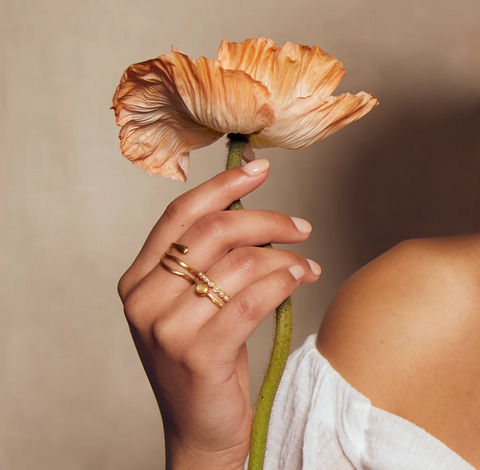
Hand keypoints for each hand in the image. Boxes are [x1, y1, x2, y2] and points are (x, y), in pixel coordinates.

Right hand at [117, 160, 320, 469]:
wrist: (200, 427)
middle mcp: (144, 299)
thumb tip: (250, 210)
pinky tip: (300, 277)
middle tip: (300, 225)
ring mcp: (167, 329)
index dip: (221, 186)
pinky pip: (252, 299)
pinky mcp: (198, 355)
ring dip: (284, 257)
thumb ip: (211, 260)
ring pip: (239, 264)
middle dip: (266, 221)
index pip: (180, 214)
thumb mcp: (196, 303)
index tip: (258, 169)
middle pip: (213, 232)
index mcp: (138, 280)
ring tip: (306, 263)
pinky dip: (283, 281)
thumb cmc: (205, 358)